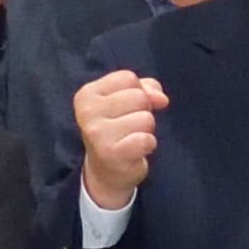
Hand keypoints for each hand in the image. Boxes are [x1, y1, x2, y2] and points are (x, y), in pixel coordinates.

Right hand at [73, 63, 170, 210]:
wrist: (106, 171)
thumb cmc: (117, 129)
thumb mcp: (125, 101)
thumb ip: (146, 88)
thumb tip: (161, 99)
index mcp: (87, 94)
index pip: (128, 78)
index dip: (138, 91)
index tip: (127, 108)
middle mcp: (88, 112)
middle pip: (139, 96)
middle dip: (143, 111)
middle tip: (129, 127)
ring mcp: (98, 133)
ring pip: (146, 118)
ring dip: (146, 130)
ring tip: (131, 139)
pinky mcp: (112, 152)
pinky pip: (147, 139)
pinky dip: (148, 145)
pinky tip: (136, 150)